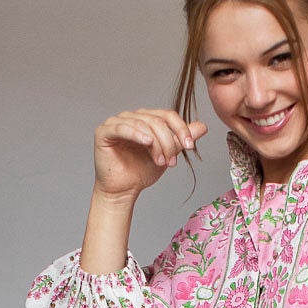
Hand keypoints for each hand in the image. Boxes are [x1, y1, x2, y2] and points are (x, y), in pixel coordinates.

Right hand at [92, 108, 207, 202]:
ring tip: (161, 162)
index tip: (190, 146)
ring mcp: (116, 122)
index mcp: (146, 119)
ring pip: (143, 124)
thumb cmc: (141, 172)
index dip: (180, 128)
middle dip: (168, 141)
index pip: (167, 115)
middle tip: (172, 162)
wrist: (123, 191)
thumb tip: (202, 127)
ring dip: (156, 143)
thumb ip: (180, 140)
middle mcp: (131, 117)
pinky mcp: (104, 131)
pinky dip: (136, 134)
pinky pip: (122, 128)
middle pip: (156, 120)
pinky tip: (147, 142)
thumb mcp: (167, 154)